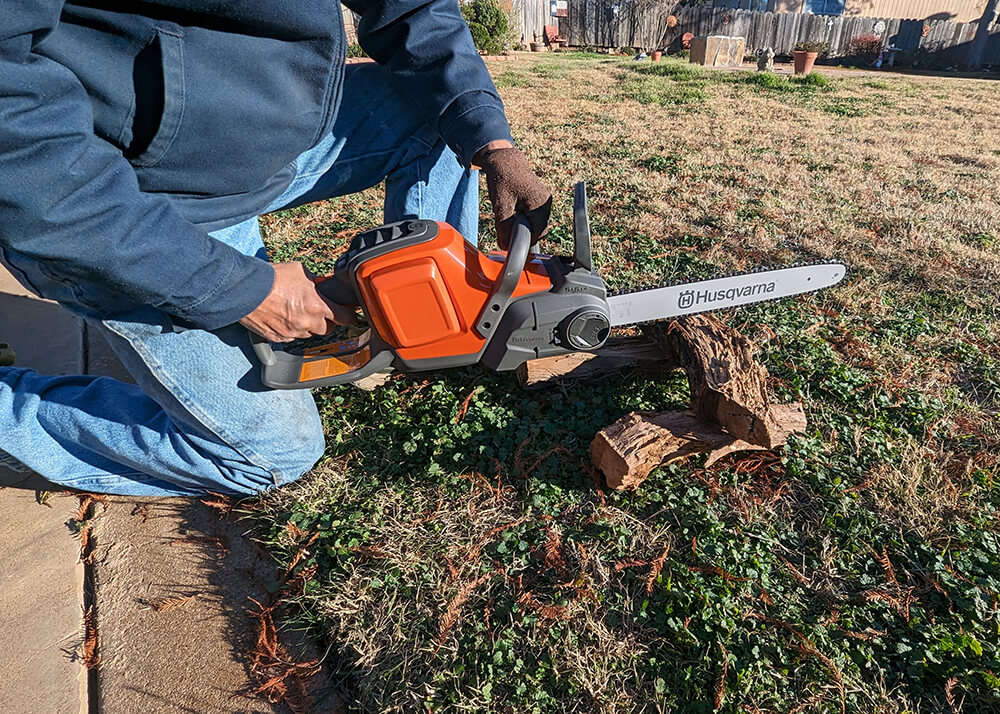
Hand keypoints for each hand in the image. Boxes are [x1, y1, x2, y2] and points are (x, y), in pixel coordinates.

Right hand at [239, 262, 354, 341]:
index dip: (349, 316)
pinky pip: (291, 337)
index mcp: (318, 306)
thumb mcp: (300, 271)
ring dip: (307, 326)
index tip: (349, 314)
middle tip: (318, 311)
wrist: (246, 289)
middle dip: (325, 321)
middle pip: (327, 329)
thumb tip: (320, 283)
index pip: (345, 318)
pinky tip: (283, 318)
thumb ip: (315, 281)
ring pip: (308, 334)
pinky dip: (290, 330)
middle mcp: (308, 322)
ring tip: (296, 312)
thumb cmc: (271, 278)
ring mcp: (293, 332)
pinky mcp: (278, 338)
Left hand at [477, 145, 551, 248]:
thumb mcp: (500, 206)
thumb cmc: (502, 179)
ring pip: (536, 223)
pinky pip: (535, 216)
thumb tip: (506, 246)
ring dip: (523, 224)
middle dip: (523, 231)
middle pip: (538, 230)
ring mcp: (545, 200)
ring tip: (509, 212)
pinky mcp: (541, 200)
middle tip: (506, 222)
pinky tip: (514, 209)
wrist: (504, 160)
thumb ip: (504, 228)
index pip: (537, 233)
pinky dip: (524, 218)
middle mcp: (547, 202)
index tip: (509, 238)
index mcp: (540, 204)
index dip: (523, 239)